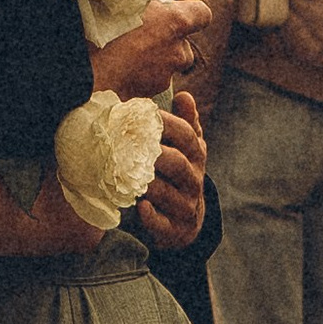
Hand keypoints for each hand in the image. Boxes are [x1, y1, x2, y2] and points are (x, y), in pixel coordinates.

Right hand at [91, 0, 209, 101]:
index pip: (202, 14)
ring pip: (165, 69)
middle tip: (138, 37)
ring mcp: (164, 79)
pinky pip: (148, 87)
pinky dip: (136, 81)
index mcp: (174, 21)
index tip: (172, 14)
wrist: (77, 76)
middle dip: (166, 44)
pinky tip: (114, 74)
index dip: (190, 14)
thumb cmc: (94, 32)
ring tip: (120, 57)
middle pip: (183, 47)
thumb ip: (139, 2)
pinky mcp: (149, 99)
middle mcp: (177, 52)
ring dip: (150, 63)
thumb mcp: (118, 2)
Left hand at [136, 90, 207, 250]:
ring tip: (126, 174)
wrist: (186, 221)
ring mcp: (185, 206)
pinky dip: (150, 216)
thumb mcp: (188, 149)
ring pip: (168, 193)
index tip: (144, 113)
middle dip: (157, 153)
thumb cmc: (180, 175)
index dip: (168, 123)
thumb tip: (185, 94)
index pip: (187, 136)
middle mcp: (193, 180)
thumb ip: (186, 123)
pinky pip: (162, 223)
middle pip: (178, 164)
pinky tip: (139, 206)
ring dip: (147, 183)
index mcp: (196, 156)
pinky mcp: (174, 229)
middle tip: (132, 144)